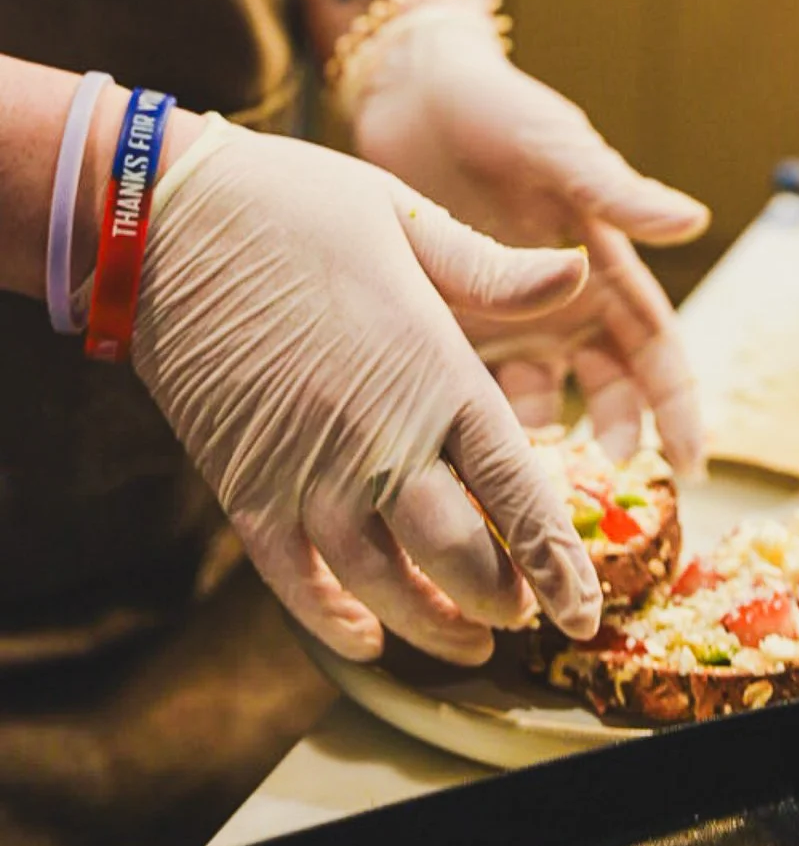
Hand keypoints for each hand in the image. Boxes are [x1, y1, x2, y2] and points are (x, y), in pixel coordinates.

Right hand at [132, 117, 601, 664]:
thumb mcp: (407, 218)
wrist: (164, 219)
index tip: (587, 608)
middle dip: (503, 598)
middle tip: (525, 612)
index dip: (558, 561)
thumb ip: (493, 270)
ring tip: (467, 642)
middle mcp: (377, 435)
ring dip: (430, 626)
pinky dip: (331, 620)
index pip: (517, 490)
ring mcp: (305, 469)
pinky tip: (364, 638)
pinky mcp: (244, 485)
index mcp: (433, 370)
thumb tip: (581, 274)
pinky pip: (293, 580)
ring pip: (382, 584)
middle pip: (458, 556)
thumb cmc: (295, 203)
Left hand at [348, 13, 711, 472]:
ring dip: (540, 443)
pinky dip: (472, 423)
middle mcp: (560, 303)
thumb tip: (695, 220)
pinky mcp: (444, 322)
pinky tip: (461, 452)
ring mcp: (503, 318)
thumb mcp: (556, 148)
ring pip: (539, 402)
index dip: (678, 407)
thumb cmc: (496, 109)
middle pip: (608, 390)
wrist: (409, 92)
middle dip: (615, 440)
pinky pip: (467, 388)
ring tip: (528, 475)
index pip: (656, 348)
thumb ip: (614, 190)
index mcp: (601, 265)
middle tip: (603, 486)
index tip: (689, 464)